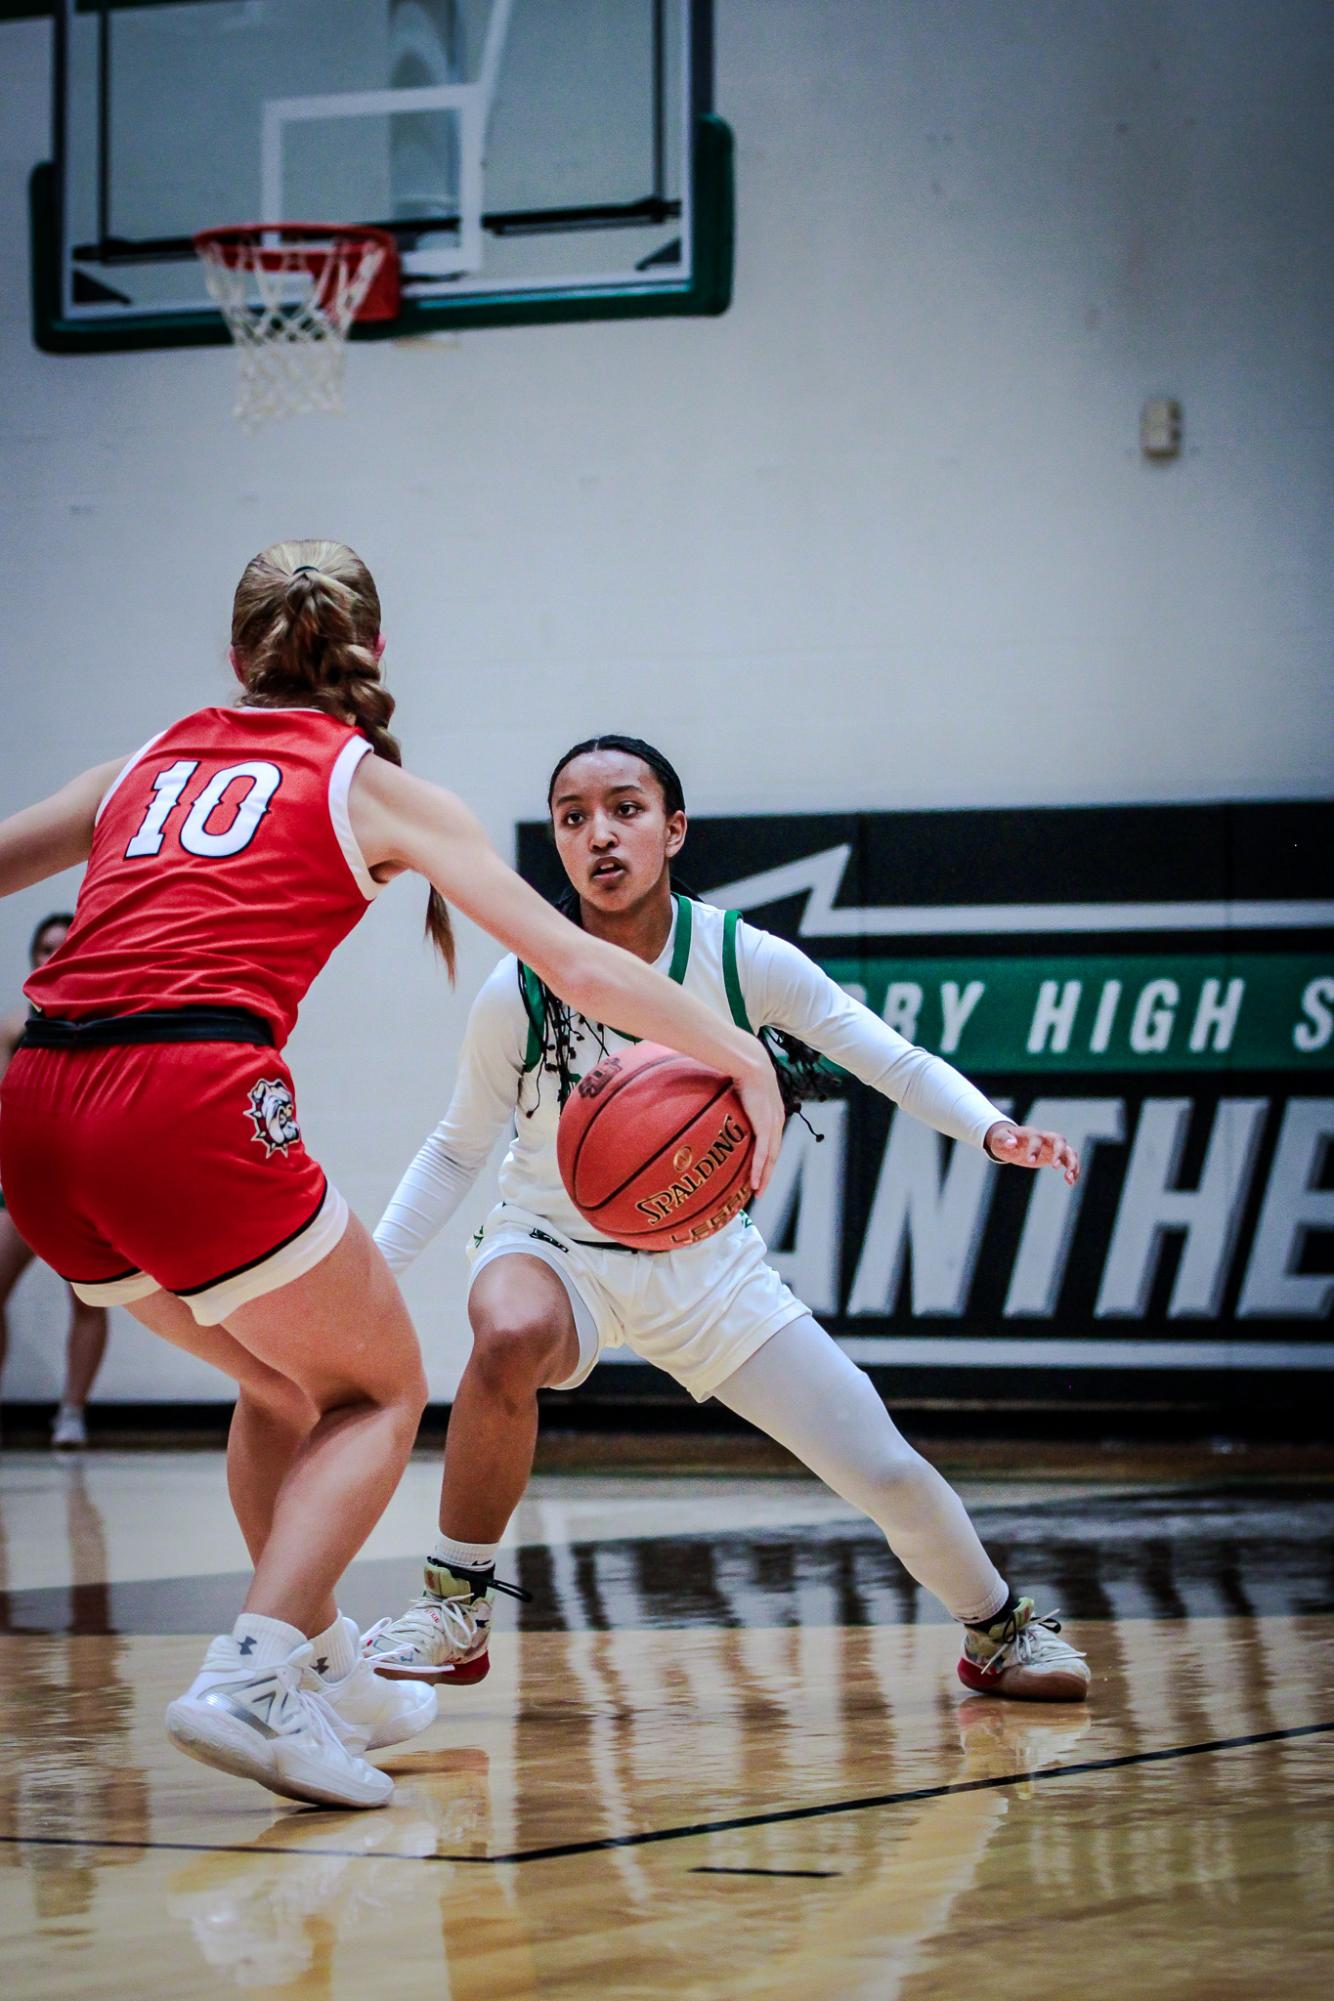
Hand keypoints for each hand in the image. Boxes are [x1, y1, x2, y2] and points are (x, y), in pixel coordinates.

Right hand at [735, 1056, 785, 1198]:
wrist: (751, 1062)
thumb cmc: (742, 1069)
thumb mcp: (739, 1087)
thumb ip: (732, 1097)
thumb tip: (711, 1096)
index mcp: (772, 1112)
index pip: (771, 1139)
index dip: (766, 1156)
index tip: (758, 1168)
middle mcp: (776, 1120)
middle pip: (773, 1153)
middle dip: (767, 1172)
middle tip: (759, 1188)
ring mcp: (772, 1125)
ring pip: (770, 1158)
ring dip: (764, 1176)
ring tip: (757, 1191)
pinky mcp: (765, 1126)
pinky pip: (762, 1154)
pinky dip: (758, 1170)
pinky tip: (754, 1183)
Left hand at [985, 1122, 1080, 1184]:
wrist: (1011, 1141)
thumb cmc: (1004, 1140)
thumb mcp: (999, 1139)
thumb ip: (1004, 1139)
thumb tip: (1011, 1143)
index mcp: (1030, 1133)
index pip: (1036, 1137)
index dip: (1035, 1148)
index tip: (1030, 1161)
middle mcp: (1045, 1137)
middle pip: (1059, 1140)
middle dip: (1059, 1153)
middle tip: (1055, 1167)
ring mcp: (1053, 1146)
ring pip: (1068, 1151)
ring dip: (1071, 1164)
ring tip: (1069, 1179)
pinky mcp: (1056, 1155)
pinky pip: (1069, 1160)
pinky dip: (1073, 1170)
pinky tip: (1071, 1182)